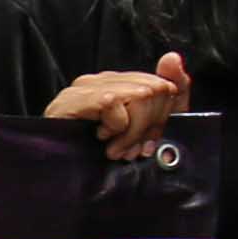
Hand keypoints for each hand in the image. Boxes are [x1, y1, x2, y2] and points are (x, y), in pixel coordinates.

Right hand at [45, 52, 191, 160]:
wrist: (65, 181)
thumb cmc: (102, 156)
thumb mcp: (151, 128)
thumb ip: (172, 93)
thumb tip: (172, 57)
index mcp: (119, 84)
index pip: (163, 85)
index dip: (162, 118)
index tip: (147, 143)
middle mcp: (102, 80)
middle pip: (156, 89)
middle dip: (149, 127)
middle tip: (132, 149)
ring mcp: (85, 87)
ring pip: (140, 95)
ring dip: (133, 132)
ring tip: (117, 149)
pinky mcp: (73, 99)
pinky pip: (114, 103)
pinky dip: (115, 128)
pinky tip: (101, 139)